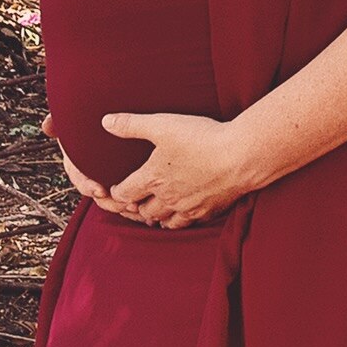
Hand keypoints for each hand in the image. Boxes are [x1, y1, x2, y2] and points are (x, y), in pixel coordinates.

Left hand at [84, 109, 252, 228]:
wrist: (240, 156)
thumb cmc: (201, 139)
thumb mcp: (162, 125)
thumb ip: (132, 124)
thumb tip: (106, 121)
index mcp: (152, 178)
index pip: (125, 193)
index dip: (117, 192)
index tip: (116, 188)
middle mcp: (167, 198)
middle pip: (143, 211)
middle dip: (136, 206)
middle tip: (134, 200)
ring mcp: (188, 207)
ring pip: (164, 221)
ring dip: (156, 216)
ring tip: (155, 210)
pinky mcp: (207, 211)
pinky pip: (187, 224)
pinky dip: (179, 221)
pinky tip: (182, 214)